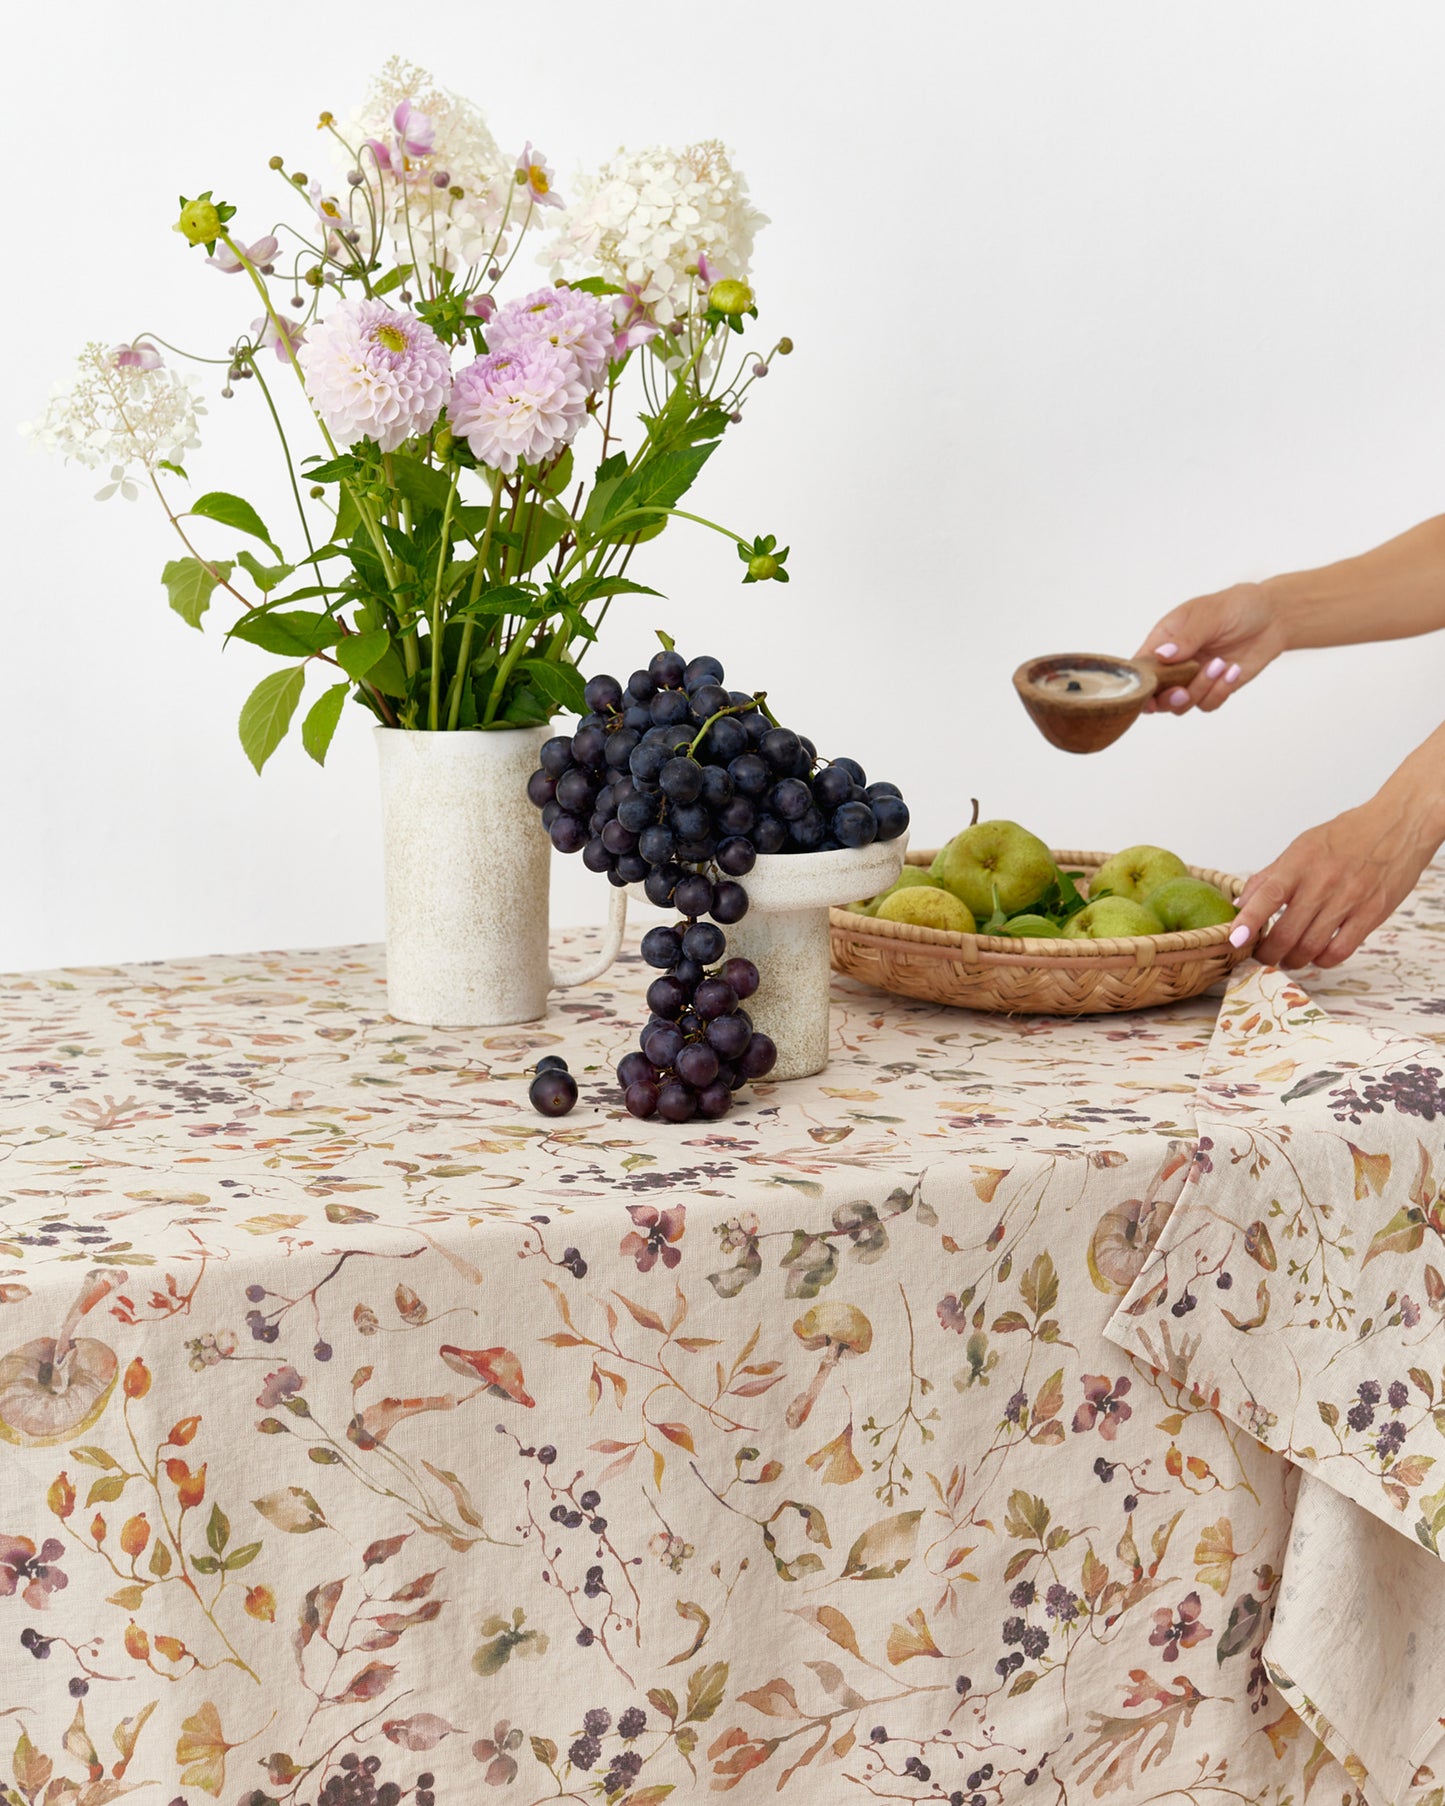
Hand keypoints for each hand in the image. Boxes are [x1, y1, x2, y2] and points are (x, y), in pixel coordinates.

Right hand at [1133, 581, 1288, 715]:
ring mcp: (1194, 678)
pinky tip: (1233, 670)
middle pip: (1156, 695)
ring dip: (1200, 690)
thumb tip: (1160, 656)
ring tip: (1221, 665)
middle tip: (1183, 691)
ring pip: (1181, 704)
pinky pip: (1208, 703)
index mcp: (1164, 640)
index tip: (1148, 693)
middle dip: (1168, 698)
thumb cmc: (1238, 606)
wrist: (1274, 616)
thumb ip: (1186, 638)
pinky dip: (1219, 692)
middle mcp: (1175, 663)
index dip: (1140, 684)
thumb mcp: (1210, 614)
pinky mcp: (1215, 688)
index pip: (1141, 667)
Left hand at [1229, 795, 1434, 968]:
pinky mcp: (1372, 913)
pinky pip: (1340, 951)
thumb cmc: (1346, 836)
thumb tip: (1240, 904)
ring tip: (1288, 958)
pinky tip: (1317, 954)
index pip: (1268, 895)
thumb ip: (1270, 877)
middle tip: (1263, 956)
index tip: (1234, 939)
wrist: (1398, 825)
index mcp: (1301, 862)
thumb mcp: (1301, 846)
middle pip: (1287, 933)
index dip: (1248, 920)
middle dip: (1268, 953)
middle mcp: (1323, 881)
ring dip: (1293, 960)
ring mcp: (1349, 899)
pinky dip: (1322, 960)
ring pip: (1310, 947)